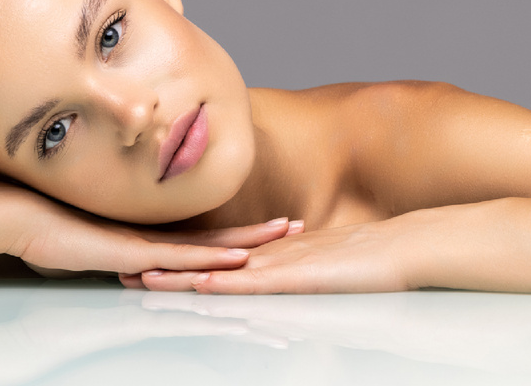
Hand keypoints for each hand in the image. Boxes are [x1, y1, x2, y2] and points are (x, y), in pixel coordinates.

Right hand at [5, 191, 298, 278]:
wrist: (25, 218)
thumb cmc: (52, 232)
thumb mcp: (96, 247)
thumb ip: (117, 251)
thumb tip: (130, 261)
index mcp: (151, 237)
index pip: (205, 236)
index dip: (239, 232)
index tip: (270, 226)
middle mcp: (157, 237)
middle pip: (218, 236)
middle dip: (259, 232)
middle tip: (295, 224)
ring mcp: (148, 242)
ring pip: (211, 244)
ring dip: (250, 241)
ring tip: (285, 234)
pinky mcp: (136, 252)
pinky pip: (183, 258)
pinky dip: (215, 258)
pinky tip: (240, 258)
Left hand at [128, 217, 414, 293]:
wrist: (407, 246)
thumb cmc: (374, 262)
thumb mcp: (327, 272)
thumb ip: (302, 274)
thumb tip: (282, 283)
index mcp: (272, 256)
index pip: (217, 258)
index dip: (182, 260)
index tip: (148, 263)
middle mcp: (269, 257)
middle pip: (207, 260)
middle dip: (166, 264)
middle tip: (123, 266)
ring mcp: (281, 265)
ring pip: (220, 269)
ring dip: (180, 275)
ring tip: (140, 276)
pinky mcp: (298, 276)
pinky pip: (254, 282)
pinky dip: (224, 282)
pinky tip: (198, 282)